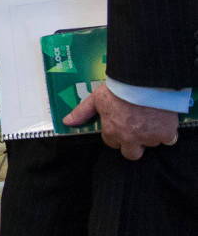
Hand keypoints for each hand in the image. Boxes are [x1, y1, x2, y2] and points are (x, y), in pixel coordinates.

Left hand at [61, 82, 180, 160]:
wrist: (144, 82)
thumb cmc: (119, 88)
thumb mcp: (96, 99)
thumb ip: (82, 112)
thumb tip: (67, 122)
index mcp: (112, 132)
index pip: (112, 142)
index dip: (116, 134)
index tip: (121, 124)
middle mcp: (130, 139)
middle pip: (131, 154)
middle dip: (133, 145)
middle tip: (136, 130)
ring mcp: (148, 138)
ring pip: (150, 144)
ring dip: (150, 135)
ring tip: (149, 118)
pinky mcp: (166, 133)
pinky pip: (168, 139)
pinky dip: (167, 132)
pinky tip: (163, 120)